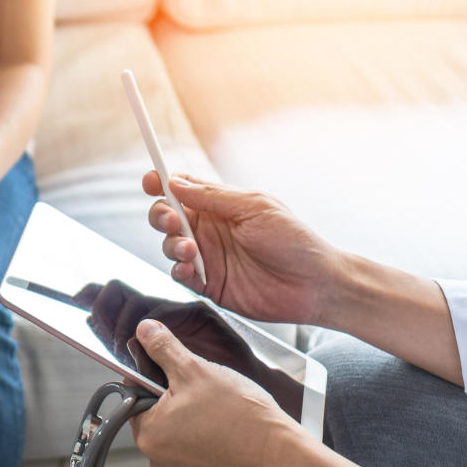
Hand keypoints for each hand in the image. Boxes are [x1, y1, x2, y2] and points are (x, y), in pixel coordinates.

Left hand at [129, 319, 300, 466]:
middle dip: (175, 405)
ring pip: (179, 441)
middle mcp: (159, 464)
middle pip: (158, 421)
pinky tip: (226, 436)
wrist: (281, 451)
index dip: (154, 381)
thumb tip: (145, 331)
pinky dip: (209, 448)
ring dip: (192, 426)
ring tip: (218, 415)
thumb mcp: (194, 369)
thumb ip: (163, 348)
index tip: (174, 375)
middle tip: (202, 393)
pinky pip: (199, 461)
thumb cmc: (238, 413)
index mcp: (148, 435)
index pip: (136, 399)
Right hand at [144, 172, 339, 325]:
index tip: (151, 180)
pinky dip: (179, 270)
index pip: (182, 188)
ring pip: (169, 245)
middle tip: (172, 219)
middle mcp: (210, 229)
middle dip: (160, 214)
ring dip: (171, 244)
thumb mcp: (255, 208)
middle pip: (167, 215)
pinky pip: (181, 275)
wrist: (315, 285)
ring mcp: (208, 257)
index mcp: (220, 205)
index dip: (162, 182)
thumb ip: (213, 196)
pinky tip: (190, 268)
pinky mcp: (209, 284)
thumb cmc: (294, 241)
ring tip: (189, 249)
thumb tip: (176, 182)